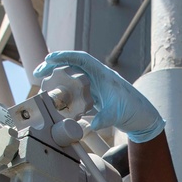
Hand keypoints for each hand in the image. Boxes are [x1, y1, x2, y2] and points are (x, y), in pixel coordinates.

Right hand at [34, 51, 164, 142]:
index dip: (64, 56)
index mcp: (103, 75)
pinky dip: (66, 94)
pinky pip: (77, 91)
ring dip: (58, 79)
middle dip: (54, 66)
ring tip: (43, 85)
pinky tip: (57, 102)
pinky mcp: (95, 96)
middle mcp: (98, 77)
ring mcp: (96, 86)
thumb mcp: (116, 115)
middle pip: (73, 65)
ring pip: (73, 77)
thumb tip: (91, 126)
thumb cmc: (133, 111)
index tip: (49, 58)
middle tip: (38, 73)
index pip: (81, 59)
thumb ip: (103, 118)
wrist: (143, 118)